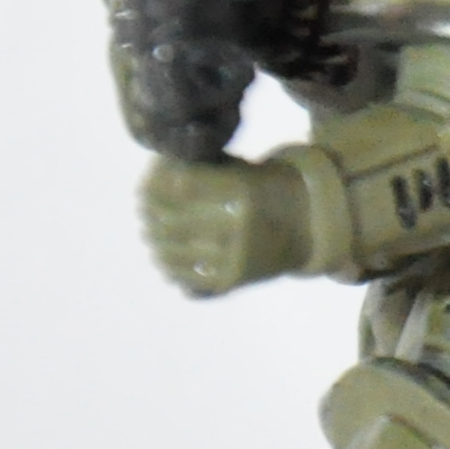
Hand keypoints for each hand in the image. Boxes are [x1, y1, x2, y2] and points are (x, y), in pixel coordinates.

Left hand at [139, 155, 309, 295]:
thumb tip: (146, 183)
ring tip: (149, 234)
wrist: (307, 225)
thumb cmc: (261, 188)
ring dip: (155, 243)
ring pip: (173, 251)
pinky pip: (187, 277)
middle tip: (142, 212)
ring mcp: (235, 255)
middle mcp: (239, 224)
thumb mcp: (237, 168)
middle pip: (171, 221)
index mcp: (243, 190)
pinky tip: (164, 259)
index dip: (154, 186)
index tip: (143, 186)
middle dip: (149, 217)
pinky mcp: (232, 280)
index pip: (179, 186)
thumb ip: (196, 170)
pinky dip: (169, 268)